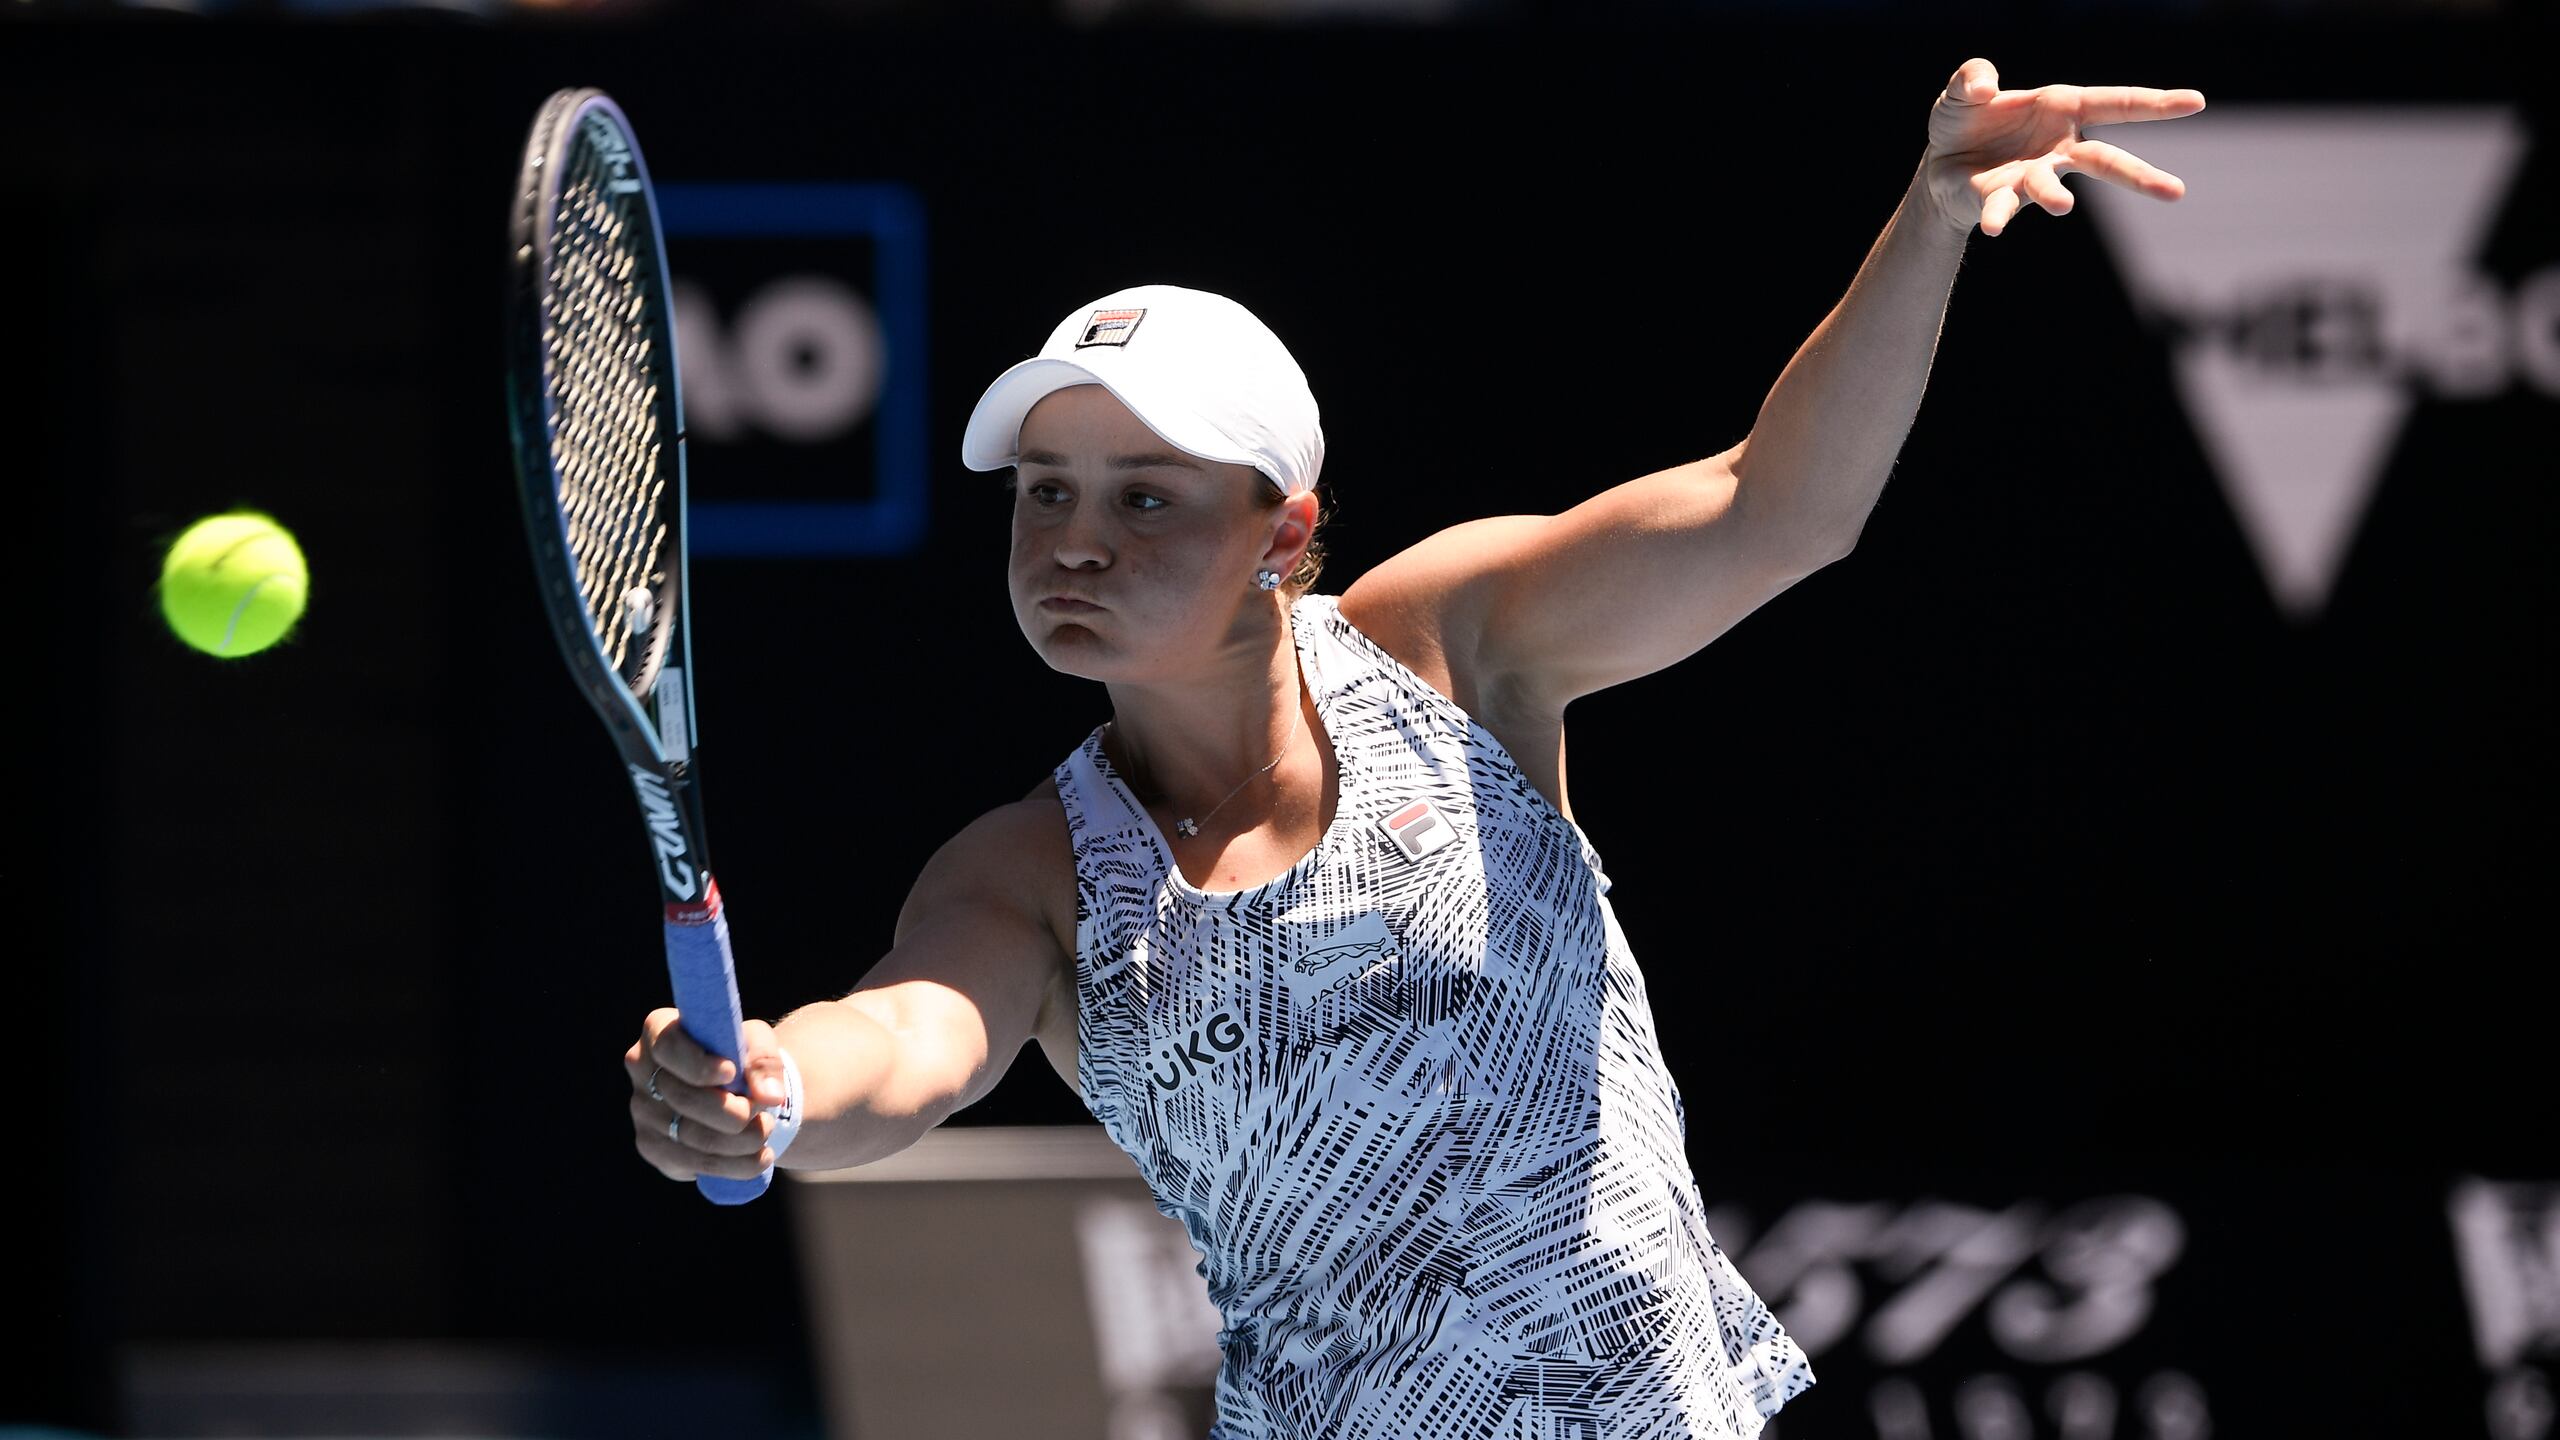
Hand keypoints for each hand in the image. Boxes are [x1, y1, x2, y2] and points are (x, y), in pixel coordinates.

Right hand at [625, 1009, 790, 1181]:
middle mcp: (641, 1071)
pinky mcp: (653, 1147)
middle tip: (765, 1109)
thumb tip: (770, 1096)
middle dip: (732, 1110)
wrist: (732, 1089)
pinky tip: (760, 1157)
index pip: (668, 1047)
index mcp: (659, 1031)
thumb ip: (764, 1061)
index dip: (699, 1064)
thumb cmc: (740, 1056)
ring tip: (768, 1130)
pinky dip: (733, 1165)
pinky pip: (693, 1163)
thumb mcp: (756, 1043)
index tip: (732, 1072)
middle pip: (683, 1098)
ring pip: (691, 1136)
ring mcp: (643, 1112)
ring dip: (739, 1140)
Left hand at [1919, 57, 2204, 238]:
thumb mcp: (1966, 87)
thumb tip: (1986, 89)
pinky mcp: (2002, 199)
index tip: (2196, 102)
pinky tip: (1993, 229)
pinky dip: (1997, 216)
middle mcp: (2058, 146)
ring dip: (2055, 196)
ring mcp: (2033, 176)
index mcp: (2062, 107)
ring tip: (2063, 206)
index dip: (2155, 102)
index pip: (2116, 103)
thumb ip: (1973, 76)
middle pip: (2106, 161)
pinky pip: (2001, 208)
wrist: (1939, 162)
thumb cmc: (1968, 118)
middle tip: (2176, 192)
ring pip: (2054, 188)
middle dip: (2140, 175)